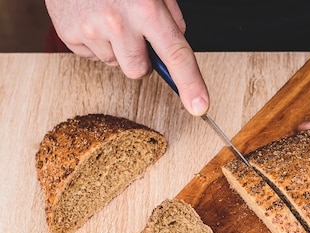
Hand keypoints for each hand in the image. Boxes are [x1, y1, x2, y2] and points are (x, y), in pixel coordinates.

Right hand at [45, 0, 208, 115]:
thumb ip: (170, 16)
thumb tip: (178, 44)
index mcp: (147, 9)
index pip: (176, 54)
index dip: (191, 83)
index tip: (200, 106)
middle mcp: (119, 21)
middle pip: (140, 71)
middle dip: (141, 59)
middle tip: (133, 33)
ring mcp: (91, 30)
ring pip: (115, 65)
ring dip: (117, 49)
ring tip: (108, 19)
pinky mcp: (69, 35)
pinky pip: (92, 57)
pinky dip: (96, 43)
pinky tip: (92, 19)